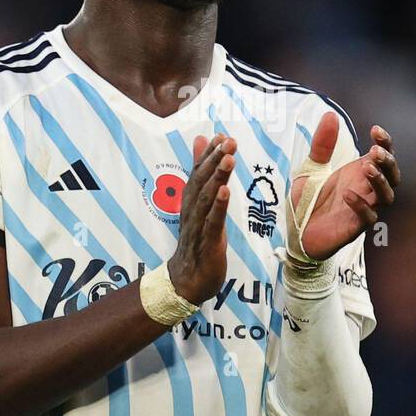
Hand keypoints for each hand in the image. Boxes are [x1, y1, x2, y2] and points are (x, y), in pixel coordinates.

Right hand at [167, 133, 235, 303]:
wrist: (187, 280)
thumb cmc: (197, 240)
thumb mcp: (201, 206)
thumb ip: (201, 176)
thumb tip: (201, 144)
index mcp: (191, 201)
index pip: (198, 173)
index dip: (209, 154)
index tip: (221, 135)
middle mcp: (192, 210)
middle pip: (202, 181)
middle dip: (215, 160)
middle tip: (228, 141)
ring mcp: (198, 226)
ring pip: (207, 198)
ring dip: (217, 177)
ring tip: (228, 159)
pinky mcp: (207, 242)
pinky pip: (212, 221)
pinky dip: (218, 206)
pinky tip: (225, 191)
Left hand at [293, 113, 399, 261]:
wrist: (296, 232)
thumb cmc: (308, 200)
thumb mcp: (311, 168)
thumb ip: (322, 144)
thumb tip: (330, 114)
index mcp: (359, 173)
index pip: (383, 156)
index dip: (386, 143)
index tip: (375, 129)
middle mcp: (365, 190)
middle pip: (393, 176)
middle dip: (388, 162)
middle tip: (375, 152)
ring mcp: (363, 208)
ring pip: (387, 196)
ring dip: (380, 181)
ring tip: (367, 167)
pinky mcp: (354, 228)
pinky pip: (368, 218)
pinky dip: (361, 205)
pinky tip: (347, 194)